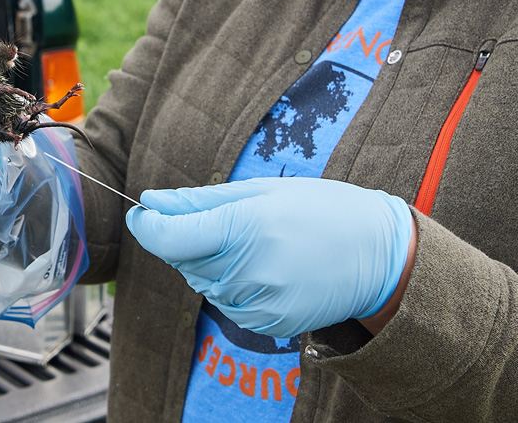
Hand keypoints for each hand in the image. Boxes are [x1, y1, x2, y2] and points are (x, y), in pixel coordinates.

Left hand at [125, 177, 413, 337]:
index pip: (171, 238)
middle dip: (190, 239)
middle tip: (230, 217)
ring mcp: (258, 304)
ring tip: (258, 240)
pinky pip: (229, 304)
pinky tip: (268, 266)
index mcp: (246, 227)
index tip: (141, 212)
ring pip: (205, 283)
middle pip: (184, 261)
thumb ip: (202, 200)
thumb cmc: (321, 208)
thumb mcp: (263, 191)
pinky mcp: (267, 325)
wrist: (375, 253)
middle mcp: (248, 271)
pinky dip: (236, 284)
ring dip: (214, 262)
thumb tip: (152, 201)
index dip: (148, 225)